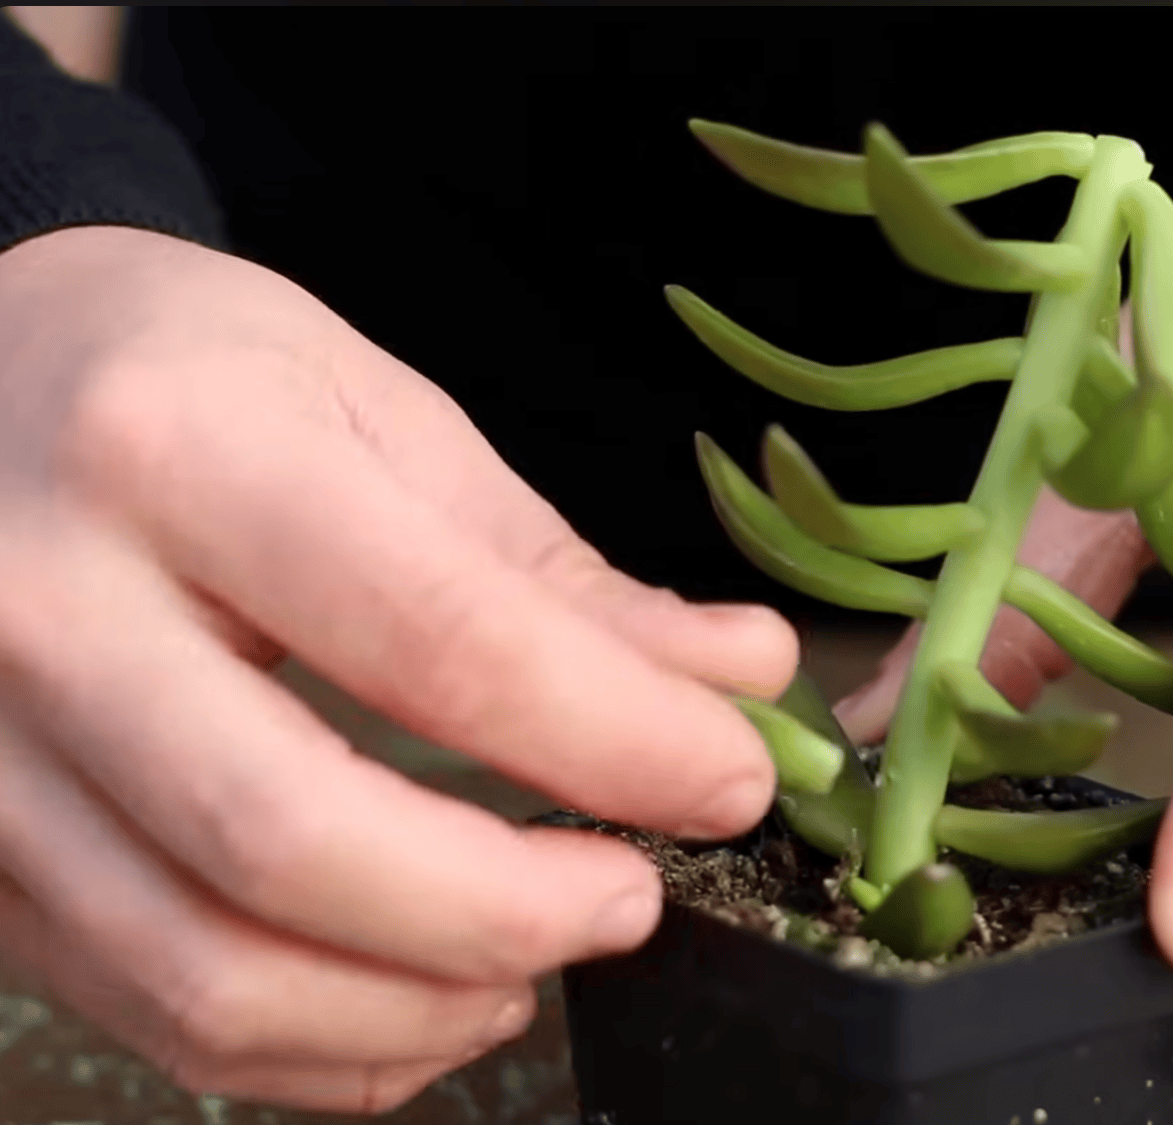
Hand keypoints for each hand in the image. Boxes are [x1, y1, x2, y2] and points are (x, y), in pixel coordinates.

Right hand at [0, 227, 795, 1111]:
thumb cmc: (185, 377)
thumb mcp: (375, 413)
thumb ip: (552, 570)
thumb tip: (742, 678)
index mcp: (175, 456)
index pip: (435, 641)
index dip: (618, 736)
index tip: (734, 777)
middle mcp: (40, 614)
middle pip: (298, 841)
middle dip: (511, 908)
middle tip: (635, 898)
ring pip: (208, 971)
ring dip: (418, 1007)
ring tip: (538, 960)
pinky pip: (149, 1011)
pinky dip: (318, 1049)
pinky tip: (423, 999)